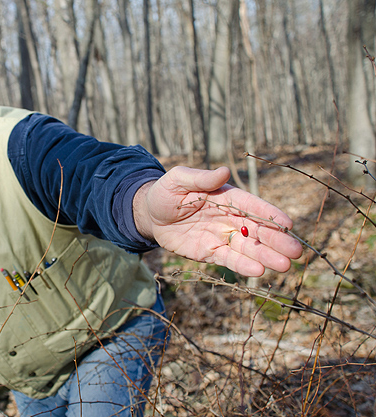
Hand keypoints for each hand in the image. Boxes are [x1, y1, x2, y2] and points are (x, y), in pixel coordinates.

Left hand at [133, 166, 302, 276]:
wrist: (150, 214)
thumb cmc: (166, 192)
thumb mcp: (179, 180)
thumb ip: (201, 178)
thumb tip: (223, 171)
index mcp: (226, 197)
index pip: (252, 205)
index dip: (270, 214)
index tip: (288, 224)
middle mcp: (229, 217)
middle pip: (257, 230)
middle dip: (276, 241)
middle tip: (296, 252)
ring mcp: (221, 236)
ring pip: (247, 248)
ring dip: (266, 257)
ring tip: (284, 266)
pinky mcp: (210, 252)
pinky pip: (229, 260)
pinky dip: (243, 266)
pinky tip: (258, 272)